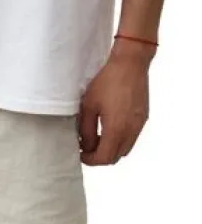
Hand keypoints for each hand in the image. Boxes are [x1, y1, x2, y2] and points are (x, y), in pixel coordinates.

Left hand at [79, 41, 152, 165]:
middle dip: (99, 157)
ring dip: (110, 149)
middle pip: (114, 157)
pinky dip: (119, 141)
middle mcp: (130, 130)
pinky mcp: (143, 118)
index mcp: (116, 129)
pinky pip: (131, 139)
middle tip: (86, 148)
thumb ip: (85, 131)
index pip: (103, 158)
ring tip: (96, 138)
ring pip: (124, 150)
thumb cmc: (107, 82)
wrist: (131, 63)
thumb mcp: (88, 107)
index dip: (90, 160)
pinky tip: (108, 130)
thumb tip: (85, 146)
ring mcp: (139, 125)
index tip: (80, 154)